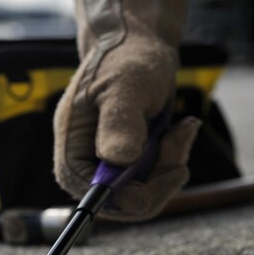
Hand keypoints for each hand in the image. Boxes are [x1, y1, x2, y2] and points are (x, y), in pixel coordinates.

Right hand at [54, 0, 199, 221]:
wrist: (138, 49)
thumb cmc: (125, 61)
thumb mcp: (124, 86)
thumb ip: (119, 122)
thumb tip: (117, 159)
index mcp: (72, 155)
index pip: (98, 199)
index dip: (135, 194)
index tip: (168, 167)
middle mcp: (86, 169)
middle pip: (126, 205)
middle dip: (160, 178)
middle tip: (178, 140)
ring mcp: (108, 170)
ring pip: (146, 196)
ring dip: (171, 165)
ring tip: (180, 130)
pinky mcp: (128, 168)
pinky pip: (156, 182)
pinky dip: (175, 159)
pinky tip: (180, 130)